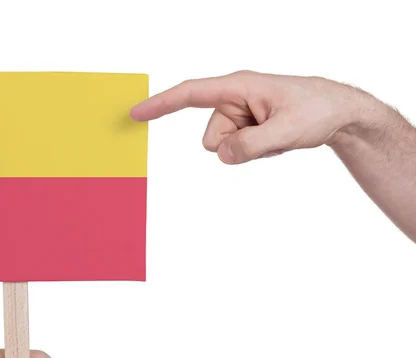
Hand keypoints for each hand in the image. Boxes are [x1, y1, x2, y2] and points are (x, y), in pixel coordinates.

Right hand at [130, 70, 376, 163]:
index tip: (136, 113)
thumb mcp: (287, 131)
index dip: (160, 105)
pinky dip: (255, 151)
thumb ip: (250, 145)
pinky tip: (275, 139)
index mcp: (238, 87)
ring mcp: (239, 114)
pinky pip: (235, 150)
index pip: (190, 94)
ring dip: (248, 150)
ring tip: (276, 136)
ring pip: (223, 148)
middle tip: (269, 137)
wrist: (338, 112)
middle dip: (235, 147)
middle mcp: (234, 99)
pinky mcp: (245, 127)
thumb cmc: (316, 109)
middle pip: (211, 138)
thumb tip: (221, 155)